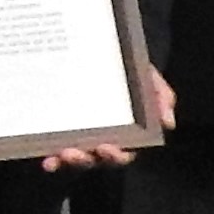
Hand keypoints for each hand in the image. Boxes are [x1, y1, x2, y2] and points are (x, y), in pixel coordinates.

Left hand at [43, 69, 176, 171]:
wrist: (103, 51)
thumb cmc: (129, 70)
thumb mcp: (149, 77)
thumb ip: (161, 96)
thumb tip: (167, 123)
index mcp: (124, 133)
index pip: (122, 153)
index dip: (115, 156)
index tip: (106, 147)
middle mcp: (100, 139)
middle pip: (94, 160)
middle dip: (85, 160)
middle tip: (74, 152)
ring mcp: (77, 137)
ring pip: (73, 158)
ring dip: (66, 161)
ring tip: (60, 153)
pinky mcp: (57, 131)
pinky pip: (52, 148)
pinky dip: (51, 158)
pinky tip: (46, 160)